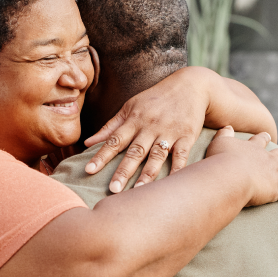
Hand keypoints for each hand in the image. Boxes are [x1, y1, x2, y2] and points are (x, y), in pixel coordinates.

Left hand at [83, 66, 213, 192]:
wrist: (190, 86)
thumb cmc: (155, 99)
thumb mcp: (130, 107)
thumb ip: (110, 127)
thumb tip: (87, 143)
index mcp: (133, 120)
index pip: (114, 140)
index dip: (101, 156)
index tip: (89, 170)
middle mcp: (150, 126)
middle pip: (135, 151)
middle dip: (123, 171)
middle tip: (113, 190)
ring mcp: (169, 132)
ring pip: (156, 156)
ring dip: (147, 174)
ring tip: (138, 191)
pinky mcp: (187, 136)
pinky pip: (181, 155)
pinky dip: (177, 170)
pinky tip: (171, 183)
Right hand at [204, 126, 277, 206]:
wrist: (230, 176)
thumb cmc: (221, 161)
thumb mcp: (219, 143)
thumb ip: (224, 134)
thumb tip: (227, 127)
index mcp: (254, 148)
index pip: (260, 140)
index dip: (264, 138)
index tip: (268, 135)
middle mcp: (268, 159)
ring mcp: (276, 174)